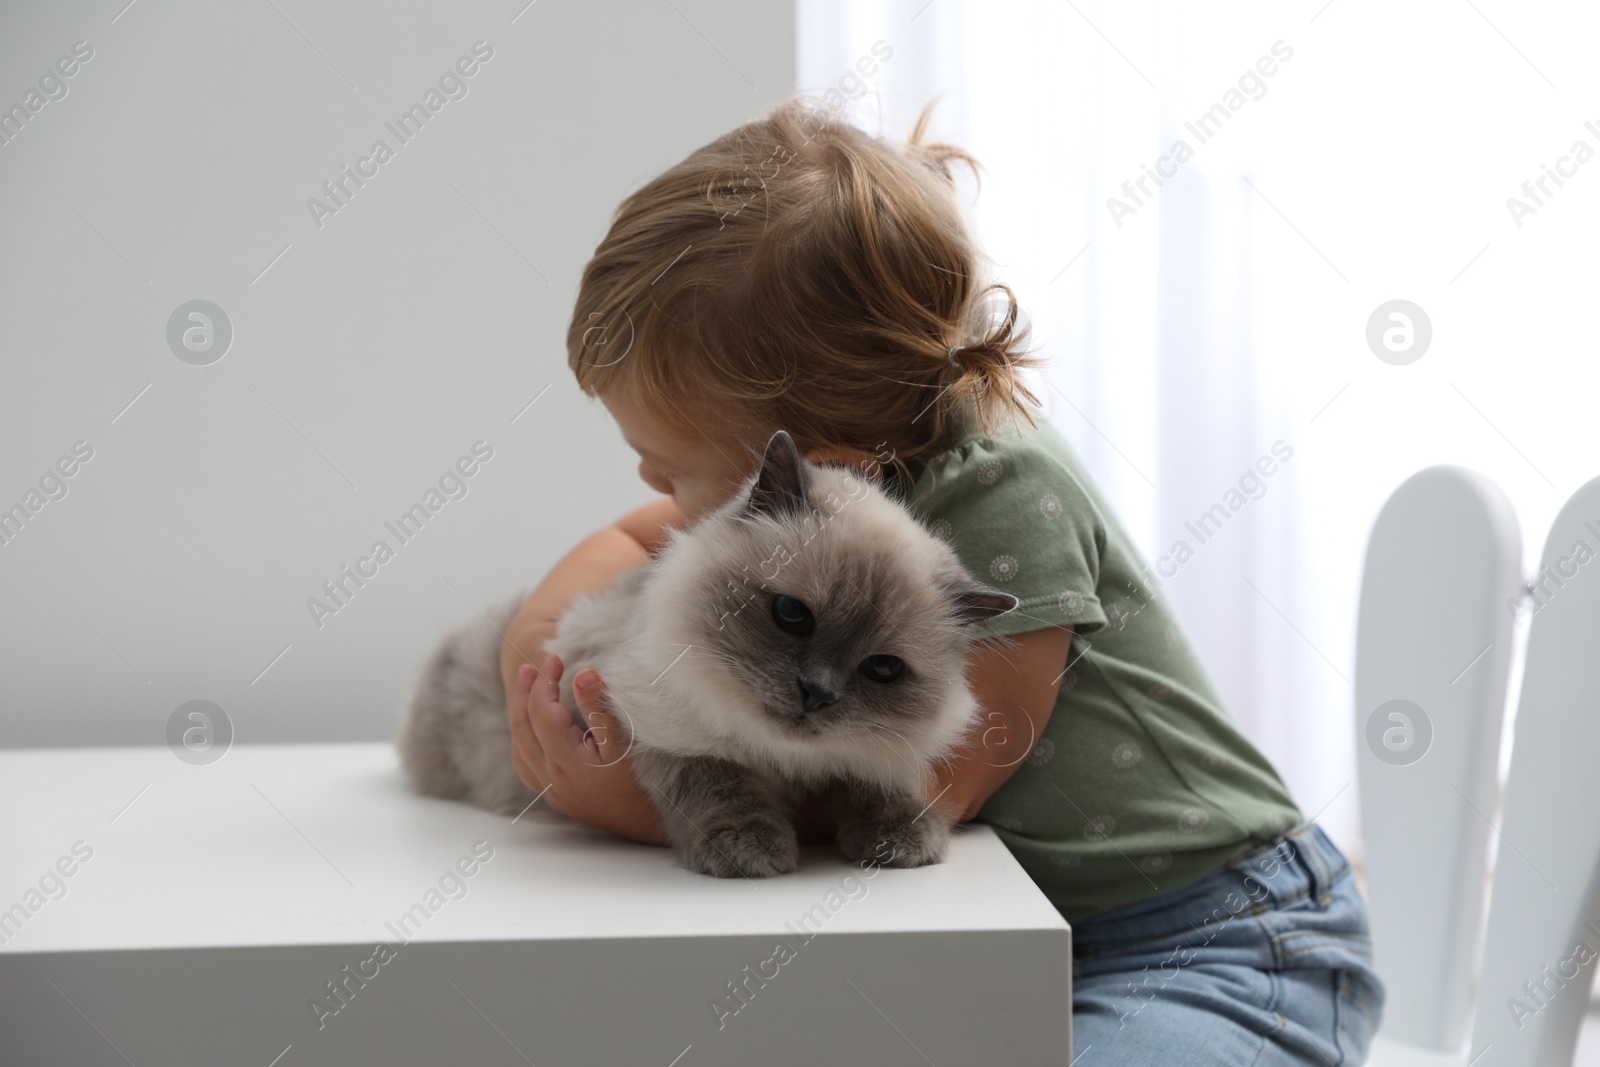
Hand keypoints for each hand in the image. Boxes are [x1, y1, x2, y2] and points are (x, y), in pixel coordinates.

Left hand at [508, 655, 668, 845]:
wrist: (650, 827)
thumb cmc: (643, 784)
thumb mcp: (624, 743)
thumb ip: (600, 709)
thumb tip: (583, 675)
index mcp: (565, 761)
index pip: (541, 712)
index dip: (545, 682)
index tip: (555, 659)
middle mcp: (551, 777)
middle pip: (522, 729)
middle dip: (524, 694)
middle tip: (531, 668)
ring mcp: (552, 790)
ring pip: (520, 749)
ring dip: (520, 718)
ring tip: (526, 693)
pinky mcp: (558, 797)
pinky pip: (527, 766)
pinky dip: (524, 742)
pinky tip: (533, 732)